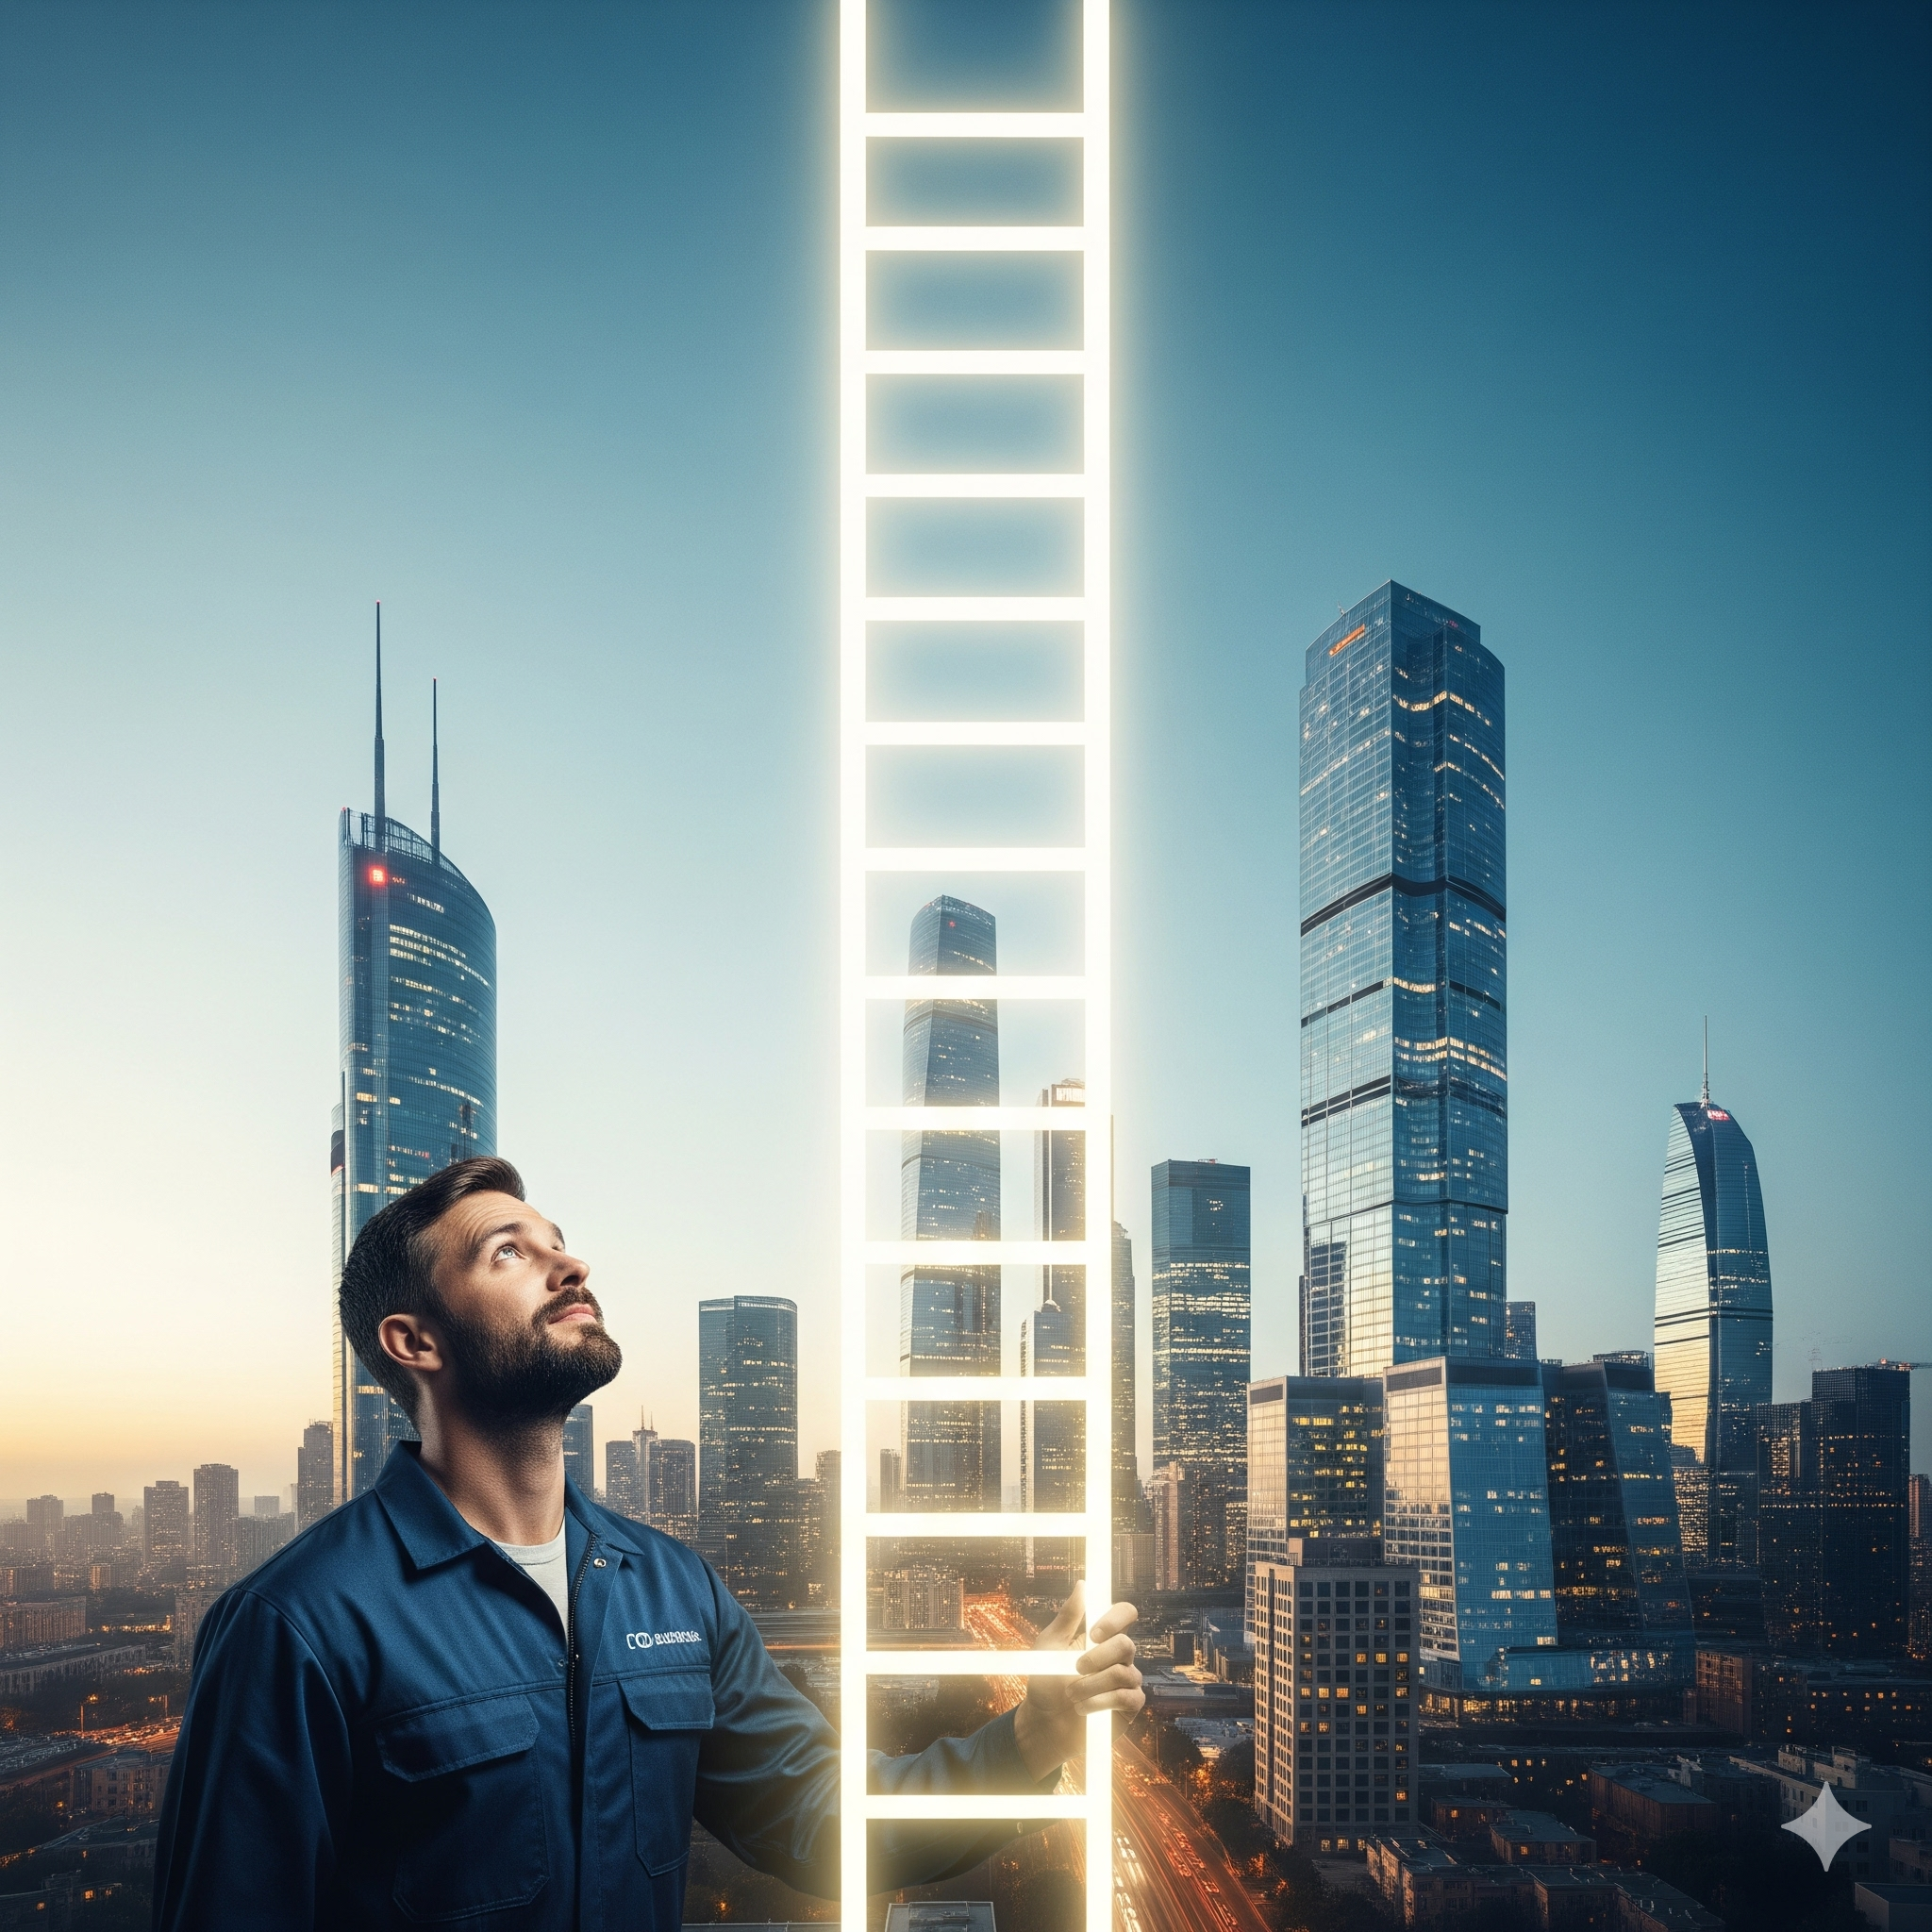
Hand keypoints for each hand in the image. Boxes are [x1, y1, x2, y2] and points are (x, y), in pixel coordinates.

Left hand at [1011, 1584, 1143, 1780]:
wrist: (1044, 1723)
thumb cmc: (1046, 1681)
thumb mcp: (1050, 1645)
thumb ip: (1068, 1616)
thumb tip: (1083, 1584)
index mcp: (1102, 1636)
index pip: (1125, 1613)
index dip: (1116, 1618)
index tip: (1093, 1632)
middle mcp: (1119, 1656)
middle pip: (1126, 1644)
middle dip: (1097, 1657)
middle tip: (1075, 1668)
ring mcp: (1127, 1681)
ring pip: (1123, 1673)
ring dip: (1091, 1685)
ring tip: (1071, 1695)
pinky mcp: (1129, 1706)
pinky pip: (1127, 1698)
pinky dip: (1100, 1703)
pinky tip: (1083, 1708)